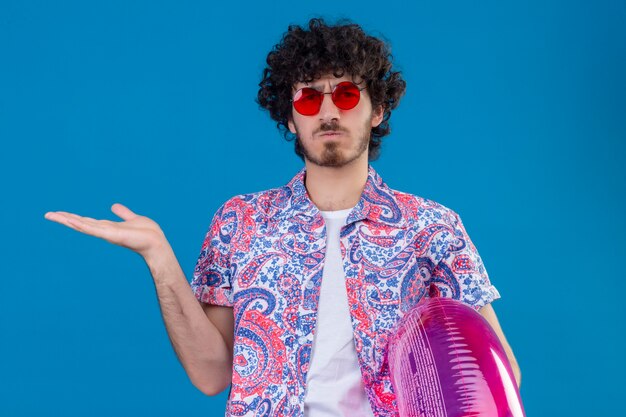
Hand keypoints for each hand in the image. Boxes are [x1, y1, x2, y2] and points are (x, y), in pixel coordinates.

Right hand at [44, 203, 167, 258]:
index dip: (74, 217)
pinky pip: (94, 229)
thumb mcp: (133, 218)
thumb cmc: (148, 233)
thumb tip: (114, 206)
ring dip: (68, 220)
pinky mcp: (111, 235)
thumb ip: (123, 213)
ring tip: (53, 216)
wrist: (156, 243)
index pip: (87, 221)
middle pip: (81, 223)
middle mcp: (105, 231)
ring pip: (83, 225)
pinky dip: (82, 225)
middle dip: (65, 219)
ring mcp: (107, 234)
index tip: (60, 213)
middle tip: (48, 214)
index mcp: (109, 227)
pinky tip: (71, 221)